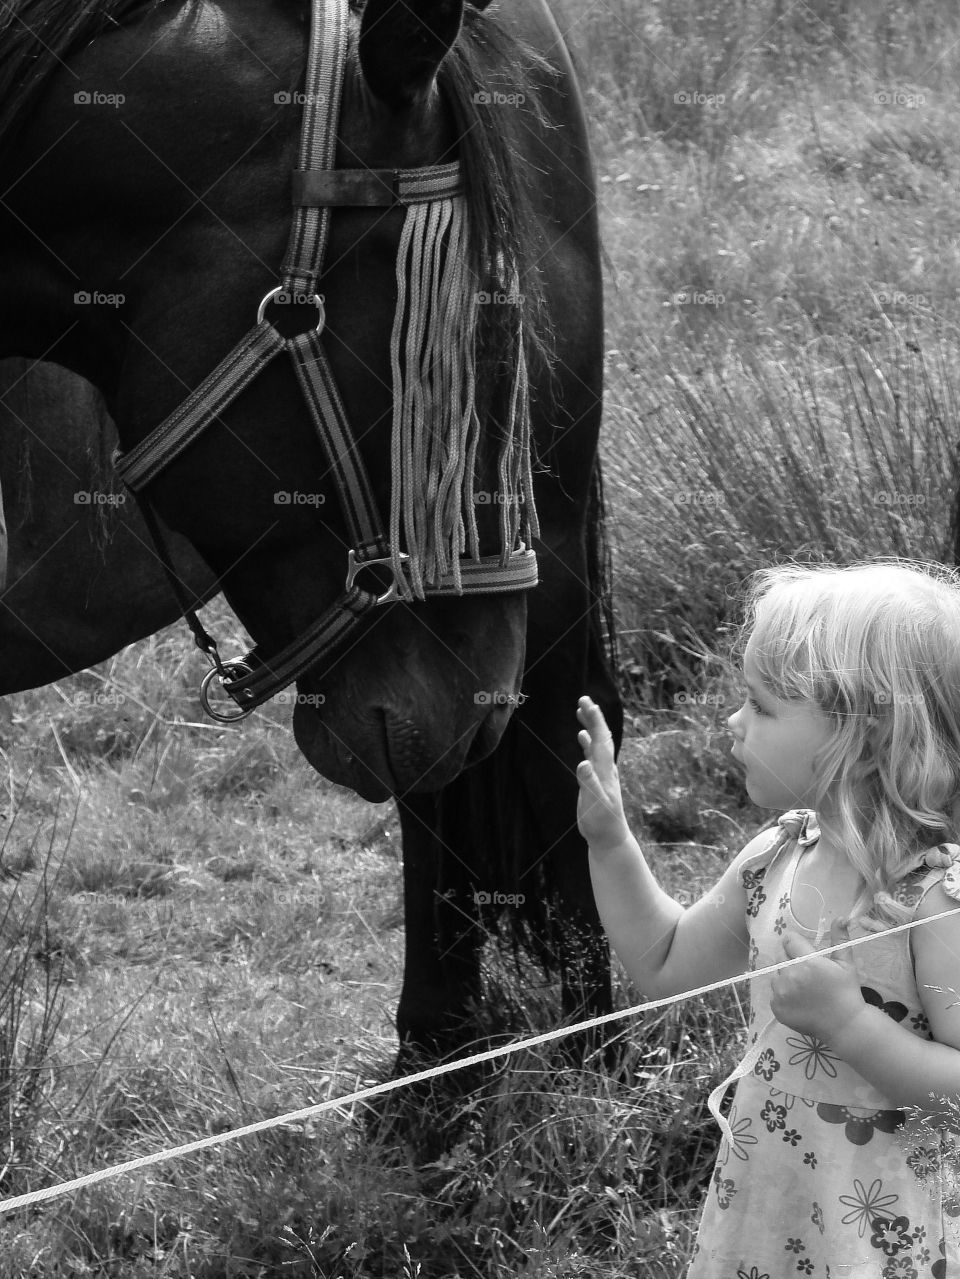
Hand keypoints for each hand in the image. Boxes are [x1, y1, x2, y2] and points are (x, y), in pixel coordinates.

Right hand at [576, 696, 630, 854]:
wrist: (610, 837)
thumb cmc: (602, 823)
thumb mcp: (594, 805)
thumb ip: (589, 784)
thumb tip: (583, 762)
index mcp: (605, 771)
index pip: (601, 740)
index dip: (595, 721)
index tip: (586, 704)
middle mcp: (605, 768)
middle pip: (601, 737)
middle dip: (593, 717)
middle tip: (583, 699)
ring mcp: (602, 773)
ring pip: (597, 743)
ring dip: (590, 726)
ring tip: (581, 710)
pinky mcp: (596, 779)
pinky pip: (593, 754)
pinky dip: (588, 741)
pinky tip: (582, 736)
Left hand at [770, 921, 866, 1043]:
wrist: (844, 1025)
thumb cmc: (846, 992)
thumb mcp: (846, 964)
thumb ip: (840, 939)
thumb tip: (841, 917)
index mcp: (807, 961)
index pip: (789, 940)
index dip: (796, 944)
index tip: (804, 951)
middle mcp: (790, 975)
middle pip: (780, 956)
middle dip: (790, 959)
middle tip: (806, 971)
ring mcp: (781, 992)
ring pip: (776, 974)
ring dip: (785, 977)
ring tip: (803, 988)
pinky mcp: (776, 1007)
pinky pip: (774, 993)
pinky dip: (782, 994)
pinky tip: (798, 1000)